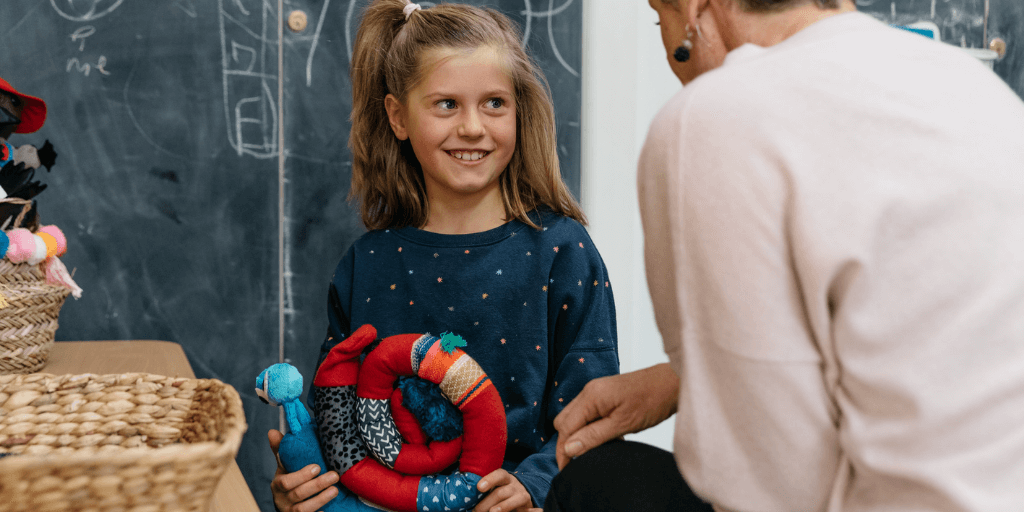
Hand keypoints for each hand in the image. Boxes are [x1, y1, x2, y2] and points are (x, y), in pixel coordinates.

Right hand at [268, 429, 340, 511]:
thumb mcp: (283, 467)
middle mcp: (282, 500)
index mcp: (277, 484)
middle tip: (334, 475)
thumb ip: (280, 450)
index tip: (317, 467)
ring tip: (335, 490)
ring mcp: (290, 511)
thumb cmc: (289, 480)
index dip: (301, 475)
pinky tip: (328, 511)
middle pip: (298, 494)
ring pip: (303, 509)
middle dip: (317, 485)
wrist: (287, 505)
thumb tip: (272, 431)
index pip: (286, 482)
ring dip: (320, 499)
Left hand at [474, 469, 541, 511]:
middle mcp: (513, 484)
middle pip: (499, 493)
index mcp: (503, 477)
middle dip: (485, 504)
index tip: (479, 487)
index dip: (489, 480)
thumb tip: (467, 498)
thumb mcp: (495, 486)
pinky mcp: (526, 503)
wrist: (523, 495)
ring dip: (498, 509)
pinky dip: (506, 509)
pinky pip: (517, 506)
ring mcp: (520, 494)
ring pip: (508, 502)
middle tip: (475, 511)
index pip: (499, 475)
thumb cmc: (502, 491)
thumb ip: (485, 489)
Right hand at [553, 363, 679, 468]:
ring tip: (592, 454)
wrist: (673, 383)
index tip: (566, 470)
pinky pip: (588, 414)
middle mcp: (589, 392)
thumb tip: (568, 449)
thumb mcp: (623, 424)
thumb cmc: (653, 400)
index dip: (563, 450)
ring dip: (580, 436)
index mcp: (591, 397)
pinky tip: (605, 440)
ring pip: (576, 418)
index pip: (565, 427)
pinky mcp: (605, 396)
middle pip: (565, 421)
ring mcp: (596, 392)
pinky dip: (590, 428)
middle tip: (577, 464)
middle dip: (567, 443)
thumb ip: (593, 435)